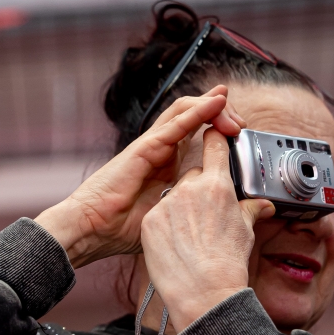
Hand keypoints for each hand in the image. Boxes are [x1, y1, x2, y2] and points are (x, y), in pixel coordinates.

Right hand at [34, 87, 244, 267]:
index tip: (241, 135)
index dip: (219, 128)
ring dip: (212, 106)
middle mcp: (160, 149)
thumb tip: (221, 219)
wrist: (92, 231)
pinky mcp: (145, 148)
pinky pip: (175, 123)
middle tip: (241, 123)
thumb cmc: (121, 229)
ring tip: (231, 111)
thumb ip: (191, 210)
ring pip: (185, 110)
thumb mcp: (168, 218)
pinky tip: (216, 103)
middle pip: (193, 116)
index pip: (195, 134)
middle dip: (220, 113)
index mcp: (166, 164)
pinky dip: (198, 111)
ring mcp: (152, 146)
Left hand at [139, 127, 274, 332]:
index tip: (214, 135)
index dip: (214, 137)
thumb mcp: (245, 232)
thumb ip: (250, 210)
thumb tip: (264, 205)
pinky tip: (176, 245)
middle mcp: (190, 188)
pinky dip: (165, 226)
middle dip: (199, 190)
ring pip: (174, 196)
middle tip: (205, 218)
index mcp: (217, 185)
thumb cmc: (227, 264)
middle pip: (193, 175)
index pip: (213, 144)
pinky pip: (159, 215)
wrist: (204, 292)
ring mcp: (167, 204)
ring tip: (191, 238)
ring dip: (181, 209)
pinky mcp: (150, 221)